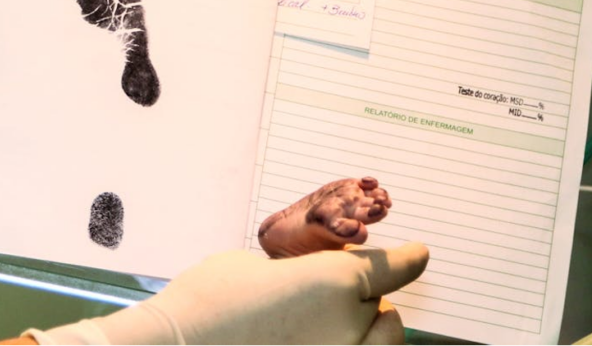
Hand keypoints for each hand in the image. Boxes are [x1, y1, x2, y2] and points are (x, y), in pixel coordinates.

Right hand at [36, 243, 427, 344]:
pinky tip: (320, 341)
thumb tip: (315, 283)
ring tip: (329, 329)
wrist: (174, 345)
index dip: (406, 259)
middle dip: (367, 301)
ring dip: (365, 333)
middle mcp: (348, 326)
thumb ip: (301, 272)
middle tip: (335, 298)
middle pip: (387, 311)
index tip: (417, 254)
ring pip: (381, 345)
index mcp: (333, 281)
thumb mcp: (257, 268)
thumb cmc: (207, 302)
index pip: (391, 268)